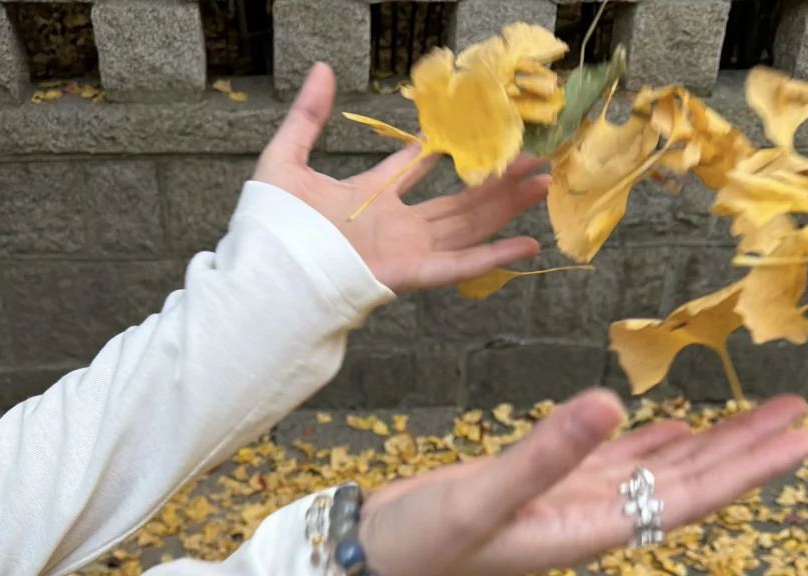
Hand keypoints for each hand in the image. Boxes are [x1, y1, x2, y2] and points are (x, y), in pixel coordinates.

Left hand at [253, 63, 549, 292]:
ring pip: (467, 226)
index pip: (410, 169)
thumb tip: (321, 70)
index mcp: (366, 199)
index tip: (471, 131)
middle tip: (530, 157)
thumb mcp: (285, 159)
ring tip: (540, 183)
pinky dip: (493, 256)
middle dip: (494, 180)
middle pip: (455, 201)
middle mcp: (393, 226)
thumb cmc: (271, 227)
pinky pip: (458, 266)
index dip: (437, 150)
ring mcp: (404, 251)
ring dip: (505, 207)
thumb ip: (306, 117)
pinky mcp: (408, 273)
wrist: (267, 274)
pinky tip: (527, 244)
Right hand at [358, 393, 807, 575]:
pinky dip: (653, 442)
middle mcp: (596, 518)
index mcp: (592, 528)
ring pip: (660, 468)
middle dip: (748, 451)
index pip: (690, 496)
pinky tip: (677, 426)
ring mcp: (573, 502)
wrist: (377, 557)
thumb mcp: (481, 498)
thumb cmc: (423, 542)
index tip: (806, 442)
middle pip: (691, 482)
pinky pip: (617, 462)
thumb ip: (545, 455)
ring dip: (713, 442)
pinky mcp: (548, 486)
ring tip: (764, 414)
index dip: (750, 469)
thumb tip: (614, 402)